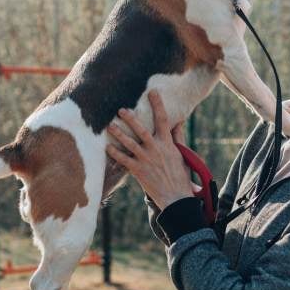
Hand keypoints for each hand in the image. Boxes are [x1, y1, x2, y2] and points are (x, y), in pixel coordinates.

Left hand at [105, 91, 194, 209]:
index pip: (163, 120)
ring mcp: (146, 159)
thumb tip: (178, 122)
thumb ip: (178, 138)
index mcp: (168, 144)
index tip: (153, 92)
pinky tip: (107, 147)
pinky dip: (115, 153)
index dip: (158, 105)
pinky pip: (124, 160)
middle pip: (142, 129)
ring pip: (130, 143)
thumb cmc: (180, 176)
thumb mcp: (182, 155)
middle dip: (131, 118)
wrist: (176, 197)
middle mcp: (156, 149)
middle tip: (121, 109)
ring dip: (119, 134)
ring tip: (110, 125)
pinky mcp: (138, 171)